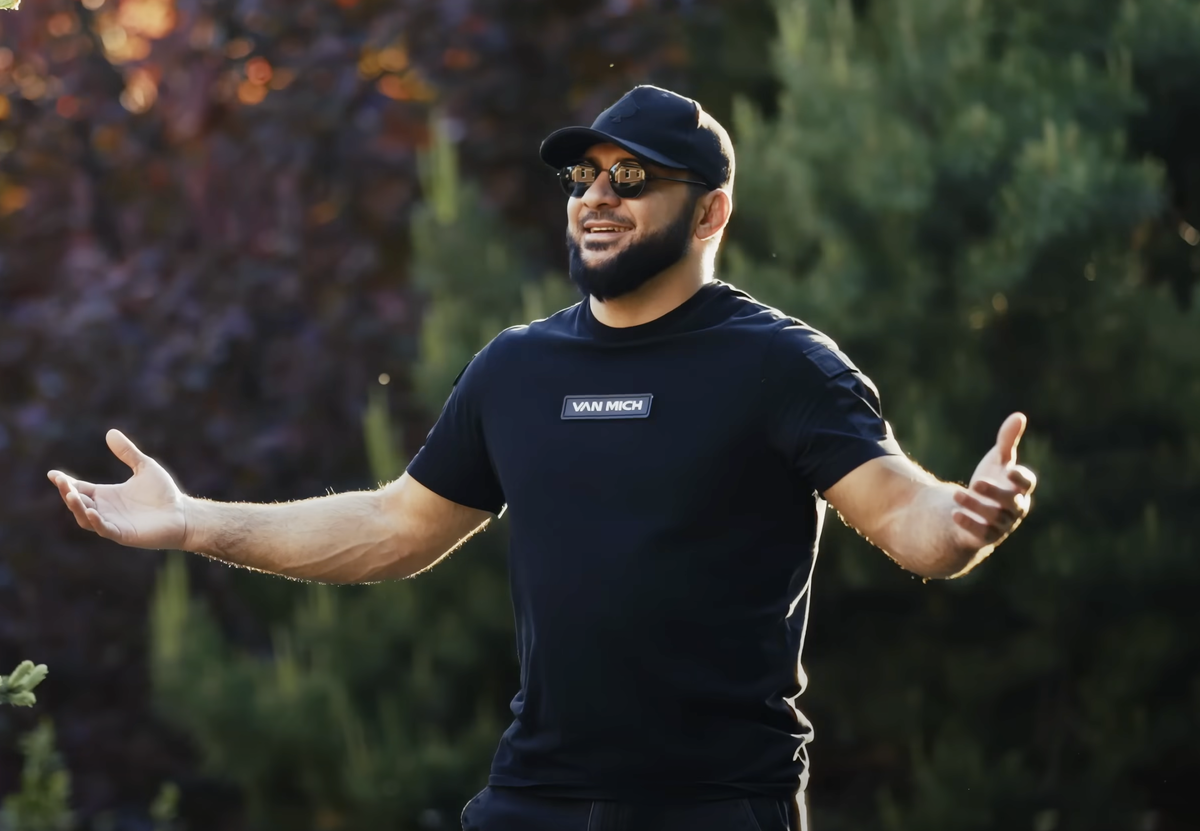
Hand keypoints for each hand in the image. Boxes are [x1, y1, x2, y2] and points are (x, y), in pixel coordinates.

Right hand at [47, 429, 189, 550]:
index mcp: (106, 495)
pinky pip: (105, 530)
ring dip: (77, 507)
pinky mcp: (124, 534)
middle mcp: (106, 510)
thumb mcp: (144, 467)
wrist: (183, 514)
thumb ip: (128, 452)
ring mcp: (113, 523)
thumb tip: (110, 432)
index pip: (80, 488)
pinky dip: (96, 522)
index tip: (53, 474)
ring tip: (71, 495)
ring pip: (86, 518)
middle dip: (68, 493)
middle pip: (78, 503)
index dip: (65, 482)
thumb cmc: (164, 493)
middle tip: (62, 482)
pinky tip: (92, 512)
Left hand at [952, 413, 1037, 548]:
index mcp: (1020, 488)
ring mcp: (1002, 524)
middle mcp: (1015, 508)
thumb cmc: (992, 481)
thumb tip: (1019, 416)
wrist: (976, 511)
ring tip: (957, 494)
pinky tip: (954, 514)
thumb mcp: (997, 460)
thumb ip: (1007, 440)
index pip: (1028, 483)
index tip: (1010, 470)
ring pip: (994, 518)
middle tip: (977, 482)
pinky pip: (982, 534)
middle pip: (1012, 502)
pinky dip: (969, 524)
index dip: (1022, 477)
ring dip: (976, 506)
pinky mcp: (986, 537)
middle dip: (996, 493)